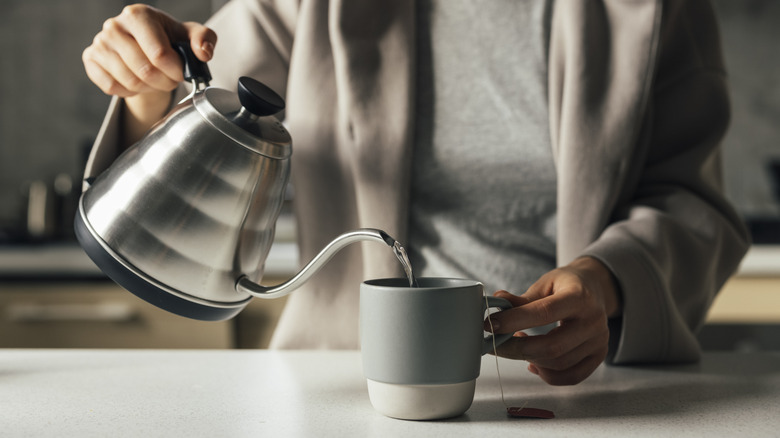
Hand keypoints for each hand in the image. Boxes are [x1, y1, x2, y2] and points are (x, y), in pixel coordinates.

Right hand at [82, 4, 216, 144]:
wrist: (145, 46)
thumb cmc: (170, 39)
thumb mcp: (191, 36)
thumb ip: (205, 39)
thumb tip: (203, 52)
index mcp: (139, 15)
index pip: (159, 54)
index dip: (175, 71)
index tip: (182, 74)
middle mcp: (115, 26)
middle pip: (145, 71)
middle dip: (164, 82)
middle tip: (170, 80)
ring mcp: (100, 43)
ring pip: (130, 81)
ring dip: (149, 88)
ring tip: (155, 79)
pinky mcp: (91, 59)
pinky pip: (112, 87)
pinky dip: (129, 91)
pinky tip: (137, 81)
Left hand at [484, 257, 621, 384]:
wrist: (595, 288)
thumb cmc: (567, 284)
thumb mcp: (545, 283)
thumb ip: (522, 298)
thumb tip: (497, 301)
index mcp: (579, 297)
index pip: (544, 313)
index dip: (514, 321)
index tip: (491, 324)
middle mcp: (593, 321)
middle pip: (552, 347)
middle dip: (517, 349)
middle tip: (496, 343)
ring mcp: (599, 341)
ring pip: (559, 364)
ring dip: (530, 359)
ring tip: (517, 344)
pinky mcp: (599, 355)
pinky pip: (571, 377)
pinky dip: (547, 374)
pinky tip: (534, 362)